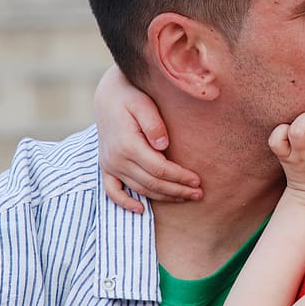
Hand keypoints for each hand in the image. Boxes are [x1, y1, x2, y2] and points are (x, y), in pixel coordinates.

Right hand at [95, 65, 202, 212]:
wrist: (108, 95)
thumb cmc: (131, 96)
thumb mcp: (143, 103)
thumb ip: (153, 123)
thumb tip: (163, 145)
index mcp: (127, 145)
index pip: (159, 169)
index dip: (179, 177)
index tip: (197, 180)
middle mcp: (116, 159)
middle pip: (151, 183)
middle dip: (177, 190)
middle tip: (198, 193)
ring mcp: (109, 165)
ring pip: (139, 189)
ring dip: (163, 196)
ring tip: (185, 197)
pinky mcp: (106, 167)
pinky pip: (112, 191)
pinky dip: (124, 203)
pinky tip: (140, 210)